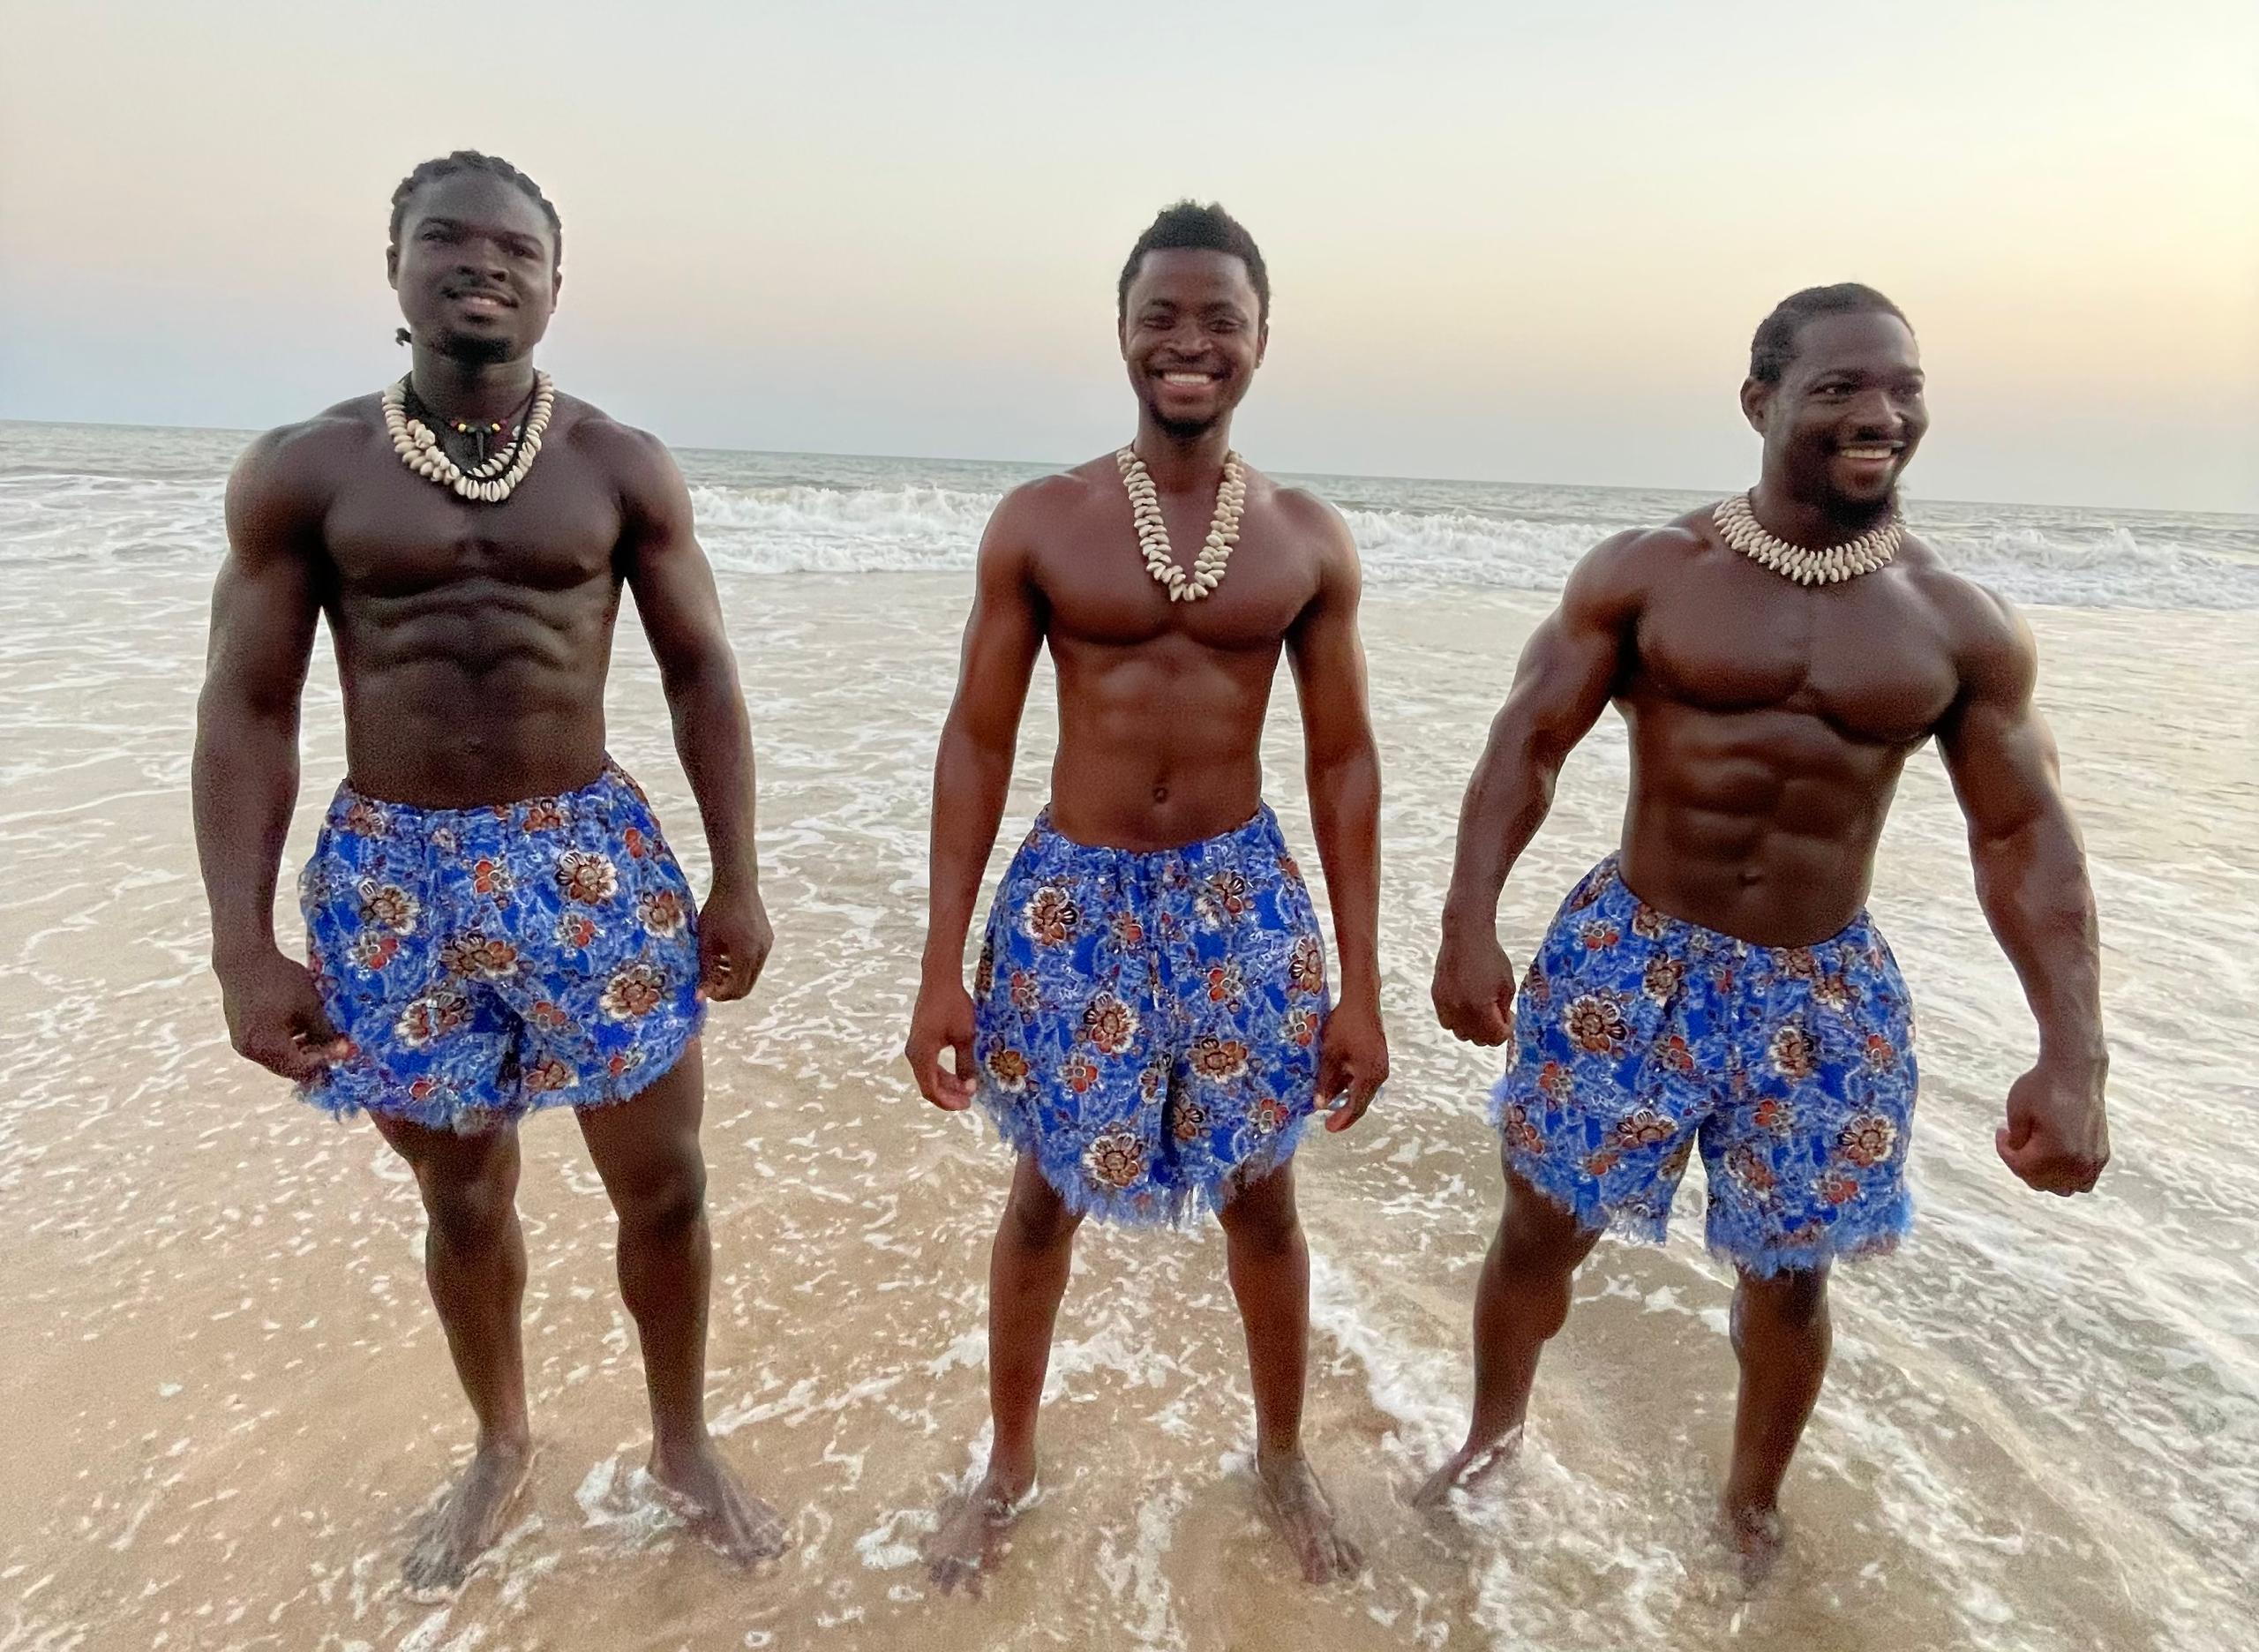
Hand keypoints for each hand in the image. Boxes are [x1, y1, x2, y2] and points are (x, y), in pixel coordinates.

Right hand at [217, 945, 349, 1081]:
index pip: (301, 1068)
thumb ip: (323, 1030)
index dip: (324, 1061)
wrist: (244, 957)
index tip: (343, 1050)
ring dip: (298, 1051)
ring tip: (319, 1035)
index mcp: (266, 1045)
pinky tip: (300, 1028)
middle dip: (312, 1059)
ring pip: (276, 1058)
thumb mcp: (309, 1004)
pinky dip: (284, 1043)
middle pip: (287, 1067)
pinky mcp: (240, 1033)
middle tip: (333, 1046)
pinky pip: (265, 1047)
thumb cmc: (279, 978)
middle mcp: (250, 1050)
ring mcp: (242, 1043)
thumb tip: (339, 1047)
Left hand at [698, 879, 772, 1002]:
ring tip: (716, 965)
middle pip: (746, 987)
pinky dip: (741, 965)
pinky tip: (726, 954)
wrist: (737, 884)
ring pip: (751, 975)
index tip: (704, 991)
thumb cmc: (717, 911)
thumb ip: (705, 969)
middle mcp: (761, 953)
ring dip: (734, 977)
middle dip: (727, 989)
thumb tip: (700, 995)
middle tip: (709, 984)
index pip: (736, 989)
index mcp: (745, 954)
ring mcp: (766, 946)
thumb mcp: (706, 941)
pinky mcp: (767, 940)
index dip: (719, 995)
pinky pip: (755, 962)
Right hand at [905, 976, 977, 1110]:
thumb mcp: (965, 1037)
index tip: (967, 1104)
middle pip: (928, 1085)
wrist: (940, 980)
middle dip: (948, 1095)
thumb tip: (970, 1087)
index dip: (948, 1102)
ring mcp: (915, 1046)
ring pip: (928, 1075)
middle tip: (969, 1099)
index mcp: (922, 1055)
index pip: (931, 1090)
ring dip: (946, 1084)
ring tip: (966, 1087)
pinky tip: (957, 1074)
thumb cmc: (954, 1006)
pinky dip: (941, 1073)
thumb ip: (966, 1064)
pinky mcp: (919, 1040)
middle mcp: (914, 1053)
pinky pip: (928, 1064)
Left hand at [1316, 996, 1387, 1132]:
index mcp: (1370, 1075)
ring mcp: (1380, 1065)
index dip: (1342, 1119)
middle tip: (1330, 1123)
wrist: (1361, 1000)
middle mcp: (1379, 1074)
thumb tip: (1320, 1106)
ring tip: (1330, 1106)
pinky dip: (1351, 1086)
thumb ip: (1326, 1081)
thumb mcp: (1330, 1055)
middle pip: (1362, 1101)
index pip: (1357, 1106)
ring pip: (1362, 1090)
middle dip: (1345, 1112)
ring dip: (1347, 1098)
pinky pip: (1364, 1079)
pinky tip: (1337, 1086)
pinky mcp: (1377, 1058)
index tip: (1329, 1128)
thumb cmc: (1344, 1025)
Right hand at [1432, 923, 1515, 1045]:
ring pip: (1460, 1033)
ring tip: (1481, 1012)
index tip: (1509, 1018)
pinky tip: (1467, 1006)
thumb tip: (1501, 1024)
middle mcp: (1460, 1011)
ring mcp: (1446, 1005)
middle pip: (1477, 1039)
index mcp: (1480, 1008)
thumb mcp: (1506, 984)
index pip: (1495, 1037)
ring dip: (1473, 1029)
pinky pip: (1447, 1021)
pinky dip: (1458, 1020)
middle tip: (1498, 1015)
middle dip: (1490, 1032)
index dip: (1506, 1031)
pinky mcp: (1437, 997)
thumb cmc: (1490, 957)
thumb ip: (1504, 1009)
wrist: (1465, 936)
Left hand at [1996, 1060, 2108, 1194]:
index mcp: (2054, 1153)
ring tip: (2037, 1152)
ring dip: (2048, 1176)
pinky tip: (2057, 1154)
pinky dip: (2070, 1174)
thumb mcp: (2017, 1112)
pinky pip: (2085, 1178)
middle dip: (2024, 1164)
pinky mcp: (2103, 1154)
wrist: (2075, 1070)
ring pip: (2066, 1187)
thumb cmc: (2043, 1087)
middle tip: (2016, 1141)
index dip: (2004, 1150)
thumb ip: (2017, 1143)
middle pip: (2042, 1183)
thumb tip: (2021, 1159)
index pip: (2021, 1168)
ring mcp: (2093, 1160)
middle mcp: (2078, 1163)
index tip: (2001, 1131)